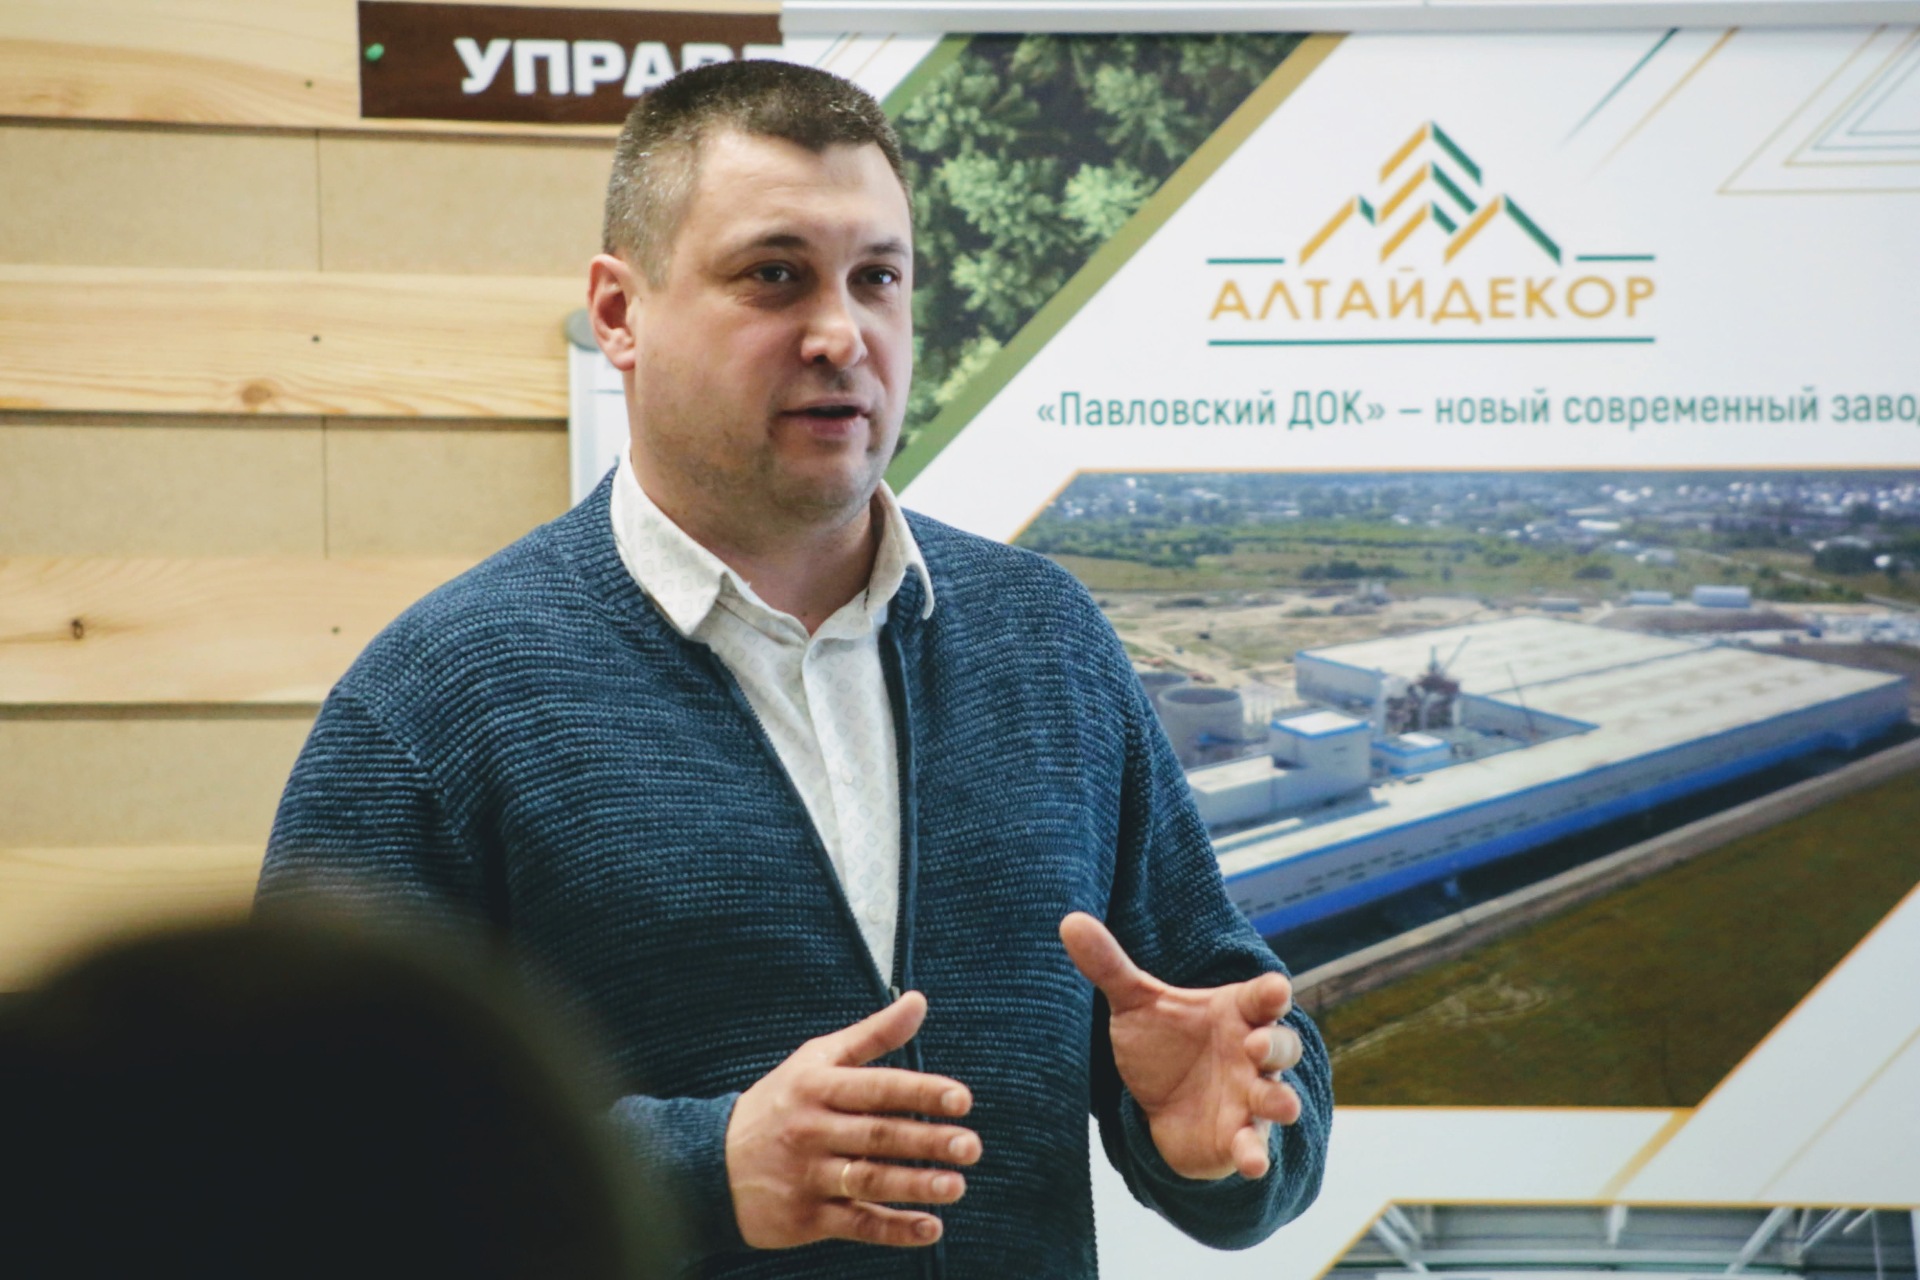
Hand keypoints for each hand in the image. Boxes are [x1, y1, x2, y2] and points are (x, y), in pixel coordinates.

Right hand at [725, 991, 982, 1248]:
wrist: (709, 1164)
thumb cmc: (780, 1103)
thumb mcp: (817, 1060)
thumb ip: (873, 1035)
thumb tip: (919, 1000)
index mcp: (818, 1086)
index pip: (877, 1087)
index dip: (920, 1092)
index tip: (962, 1099)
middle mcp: (812, 1129)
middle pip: (876, 1135)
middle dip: (926, 1140)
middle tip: (972, 1145)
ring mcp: (807, 1175)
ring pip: (867, 1180)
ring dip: (914, 1185)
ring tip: (956, 1186)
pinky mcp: (805, 1217)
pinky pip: (855, 1223)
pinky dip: (893, 1229)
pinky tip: (930, 1228)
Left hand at [1060, 912, 1302, 1180]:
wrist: (1163, 1106)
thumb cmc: (1164, 1044)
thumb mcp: (1135, 1004)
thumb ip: (1109, 965)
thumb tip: (1068, 919)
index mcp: (1235, 1012)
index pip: (1263, 997)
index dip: (1271, 993)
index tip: (1274, 989)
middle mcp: (1251, 1054)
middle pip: (1281, 1044)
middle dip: (1275, 1045)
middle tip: (1256, 1045)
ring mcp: (1250, 1097)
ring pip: (1278, 1095)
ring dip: (1280, 1099)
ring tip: (1280, 1105)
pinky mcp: (1240, 1137)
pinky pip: (1254, 1145)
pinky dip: (1256, 1154)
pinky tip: (1251, 1163)